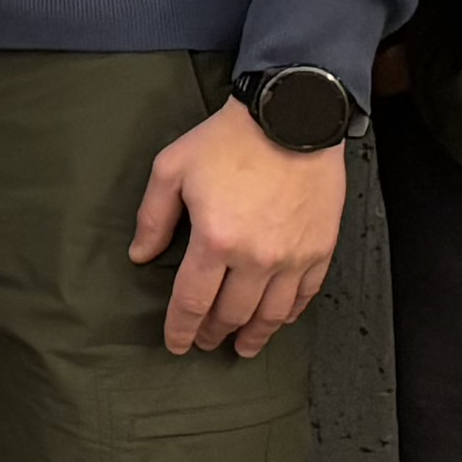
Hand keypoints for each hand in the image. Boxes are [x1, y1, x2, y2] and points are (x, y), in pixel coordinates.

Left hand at [130, 97, 346, 357]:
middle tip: (206, 342)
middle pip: (231, 314)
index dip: (181, 329)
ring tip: (243, 346)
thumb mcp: (172, 168)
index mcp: (215, 240)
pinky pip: (304, 295)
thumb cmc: (229, 140)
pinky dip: (288, 313)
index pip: (192, 302)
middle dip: (214, 333)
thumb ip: (153, 217)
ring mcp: (293, 256)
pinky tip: (278, 319)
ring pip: (271, 314)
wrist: (293, 116)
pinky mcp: (320, 248)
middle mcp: (256, 257)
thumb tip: (141, 255)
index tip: (176, 344)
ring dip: (254, 335)